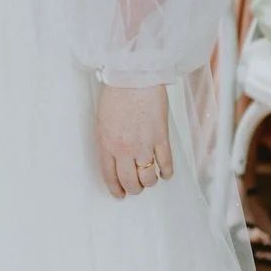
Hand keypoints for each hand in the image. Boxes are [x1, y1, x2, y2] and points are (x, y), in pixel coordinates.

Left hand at [96, 83, 173, 198]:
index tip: (119, 194)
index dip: (116, 189)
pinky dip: (166, 172)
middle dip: (133, 189)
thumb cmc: (116, 94)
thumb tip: (115, 158)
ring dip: (149, 182)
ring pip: (148, 178)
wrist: (134, 76)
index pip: (110, 176)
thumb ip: (108, 141)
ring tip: (150, 179)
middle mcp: (124, 149)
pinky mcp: (161, 138)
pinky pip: (166, 164)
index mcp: (106, 144)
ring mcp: (144, 145)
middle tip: (136, 187)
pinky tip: (165, 173)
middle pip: (130, 182)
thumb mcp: (103, 121)